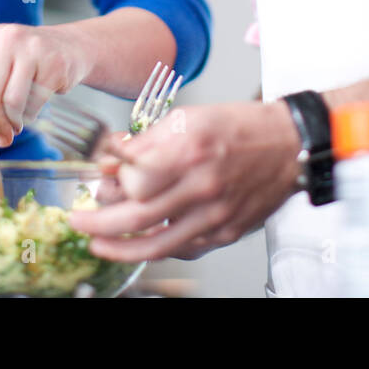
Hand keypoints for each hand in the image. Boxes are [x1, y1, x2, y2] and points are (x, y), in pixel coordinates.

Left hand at [0, 23, 94, 147]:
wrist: (67, 47)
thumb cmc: (19, 62)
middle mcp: (5, 36)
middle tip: (0, 134)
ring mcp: (31, 48)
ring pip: (11, 102)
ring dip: (12, 123)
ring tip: (15, 125)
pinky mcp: (53, 63)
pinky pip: (33, 104)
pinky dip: (29, 117)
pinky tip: (31, 111)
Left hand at [66, 101, 301, 260]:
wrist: (290, 145)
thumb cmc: (242, 127)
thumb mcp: (189, 118)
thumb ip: (146, 142)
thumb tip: (112, 158)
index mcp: (189, 151)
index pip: (134, 180)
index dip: (111, 182)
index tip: (100, 178)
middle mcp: (202, 186)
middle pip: (137, 218)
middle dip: (97, 223)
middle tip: (78, 219)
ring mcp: (215, 215)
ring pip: (157, 245)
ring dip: (119, 249)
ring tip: (98, 243)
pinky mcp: (225, 233)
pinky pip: (183, 250)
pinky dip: (157, 249)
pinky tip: (140, 244)